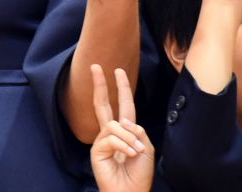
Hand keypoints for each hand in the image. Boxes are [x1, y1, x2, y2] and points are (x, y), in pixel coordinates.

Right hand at [89, 65, 153, 191]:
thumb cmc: (140, 174)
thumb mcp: (146, 147)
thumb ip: (137, 130)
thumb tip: (122, 121)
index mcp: (124, 131)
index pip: (122, 105)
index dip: (121, 88)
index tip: (117, 71)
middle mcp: (110, 133)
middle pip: (102, 104)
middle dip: (100, 84)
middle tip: (95, 67)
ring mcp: (102, 141)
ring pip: (114, 124)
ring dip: (129, 138)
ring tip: (136, 152)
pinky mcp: (96, 150)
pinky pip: (111, 138)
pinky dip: (124, 146)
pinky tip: (128, 156)